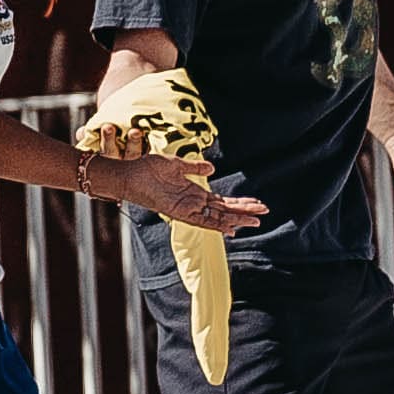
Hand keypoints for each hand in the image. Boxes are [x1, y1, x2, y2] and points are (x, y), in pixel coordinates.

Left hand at [106, 150, 268, 239]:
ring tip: (255, 221)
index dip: (239, 203)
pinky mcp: (178, 212)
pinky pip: (201, 221)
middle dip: (244, 212)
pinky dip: (216, 224)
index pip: (221, 201)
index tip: (257, 204)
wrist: (130, 173)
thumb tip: (212, 169)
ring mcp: (186, 209)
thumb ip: (194, 168)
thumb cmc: (148, 169)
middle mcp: (192, 204)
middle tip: (264, 213)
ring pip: (217, 218)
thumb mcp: (176, 165)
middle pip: (223, 210)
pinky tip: (231, 228)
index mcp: (193, 193)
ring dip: (236, 219)